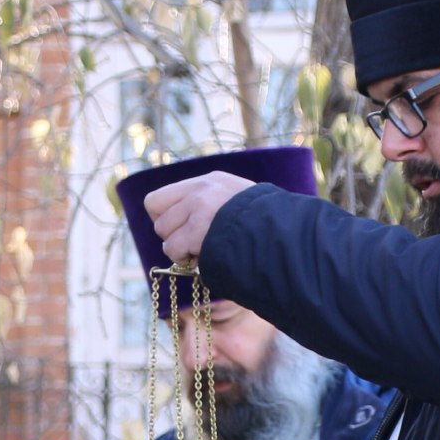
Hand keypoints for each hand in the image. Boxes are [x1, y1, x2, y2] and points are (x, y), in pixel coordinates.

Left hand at [143, 173, 257, 264]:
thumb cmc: (265, 227)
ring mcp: (199, 208)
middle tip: (192, 243)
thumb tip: (181, 222)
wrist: (283, 235)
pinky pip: (173, 249)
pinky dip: (184, 258)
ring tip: (201, 250)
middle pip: (157, 213)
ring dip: (178, 247)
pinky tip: (203, 258)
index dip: (166, 216)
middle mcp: (202, 189)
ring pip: (164, 231)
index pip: (161, 196)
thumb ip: (212, 205)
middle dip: (171, 232)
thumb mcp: (239, 203)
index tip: (181, 228)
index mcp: (211, 181)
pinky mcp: (198, 230)